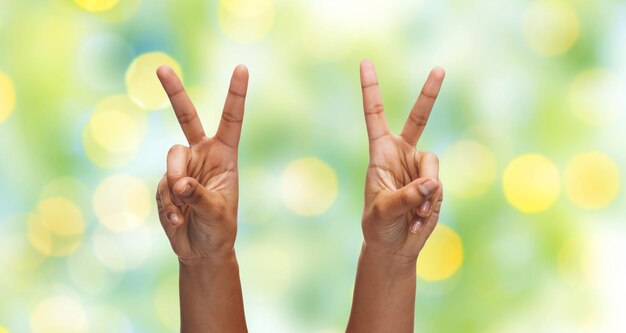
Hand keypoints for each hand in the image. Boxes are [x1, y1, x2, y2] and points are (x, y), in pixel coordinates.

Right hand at [155, 65, 248, 261]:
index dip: (236, 94)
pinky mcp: (165, 183)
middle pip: (186, 117)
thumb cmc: (218, 229)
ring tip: (184, 211)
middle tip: (161, 68)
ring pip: (171, 160)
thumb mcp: (216, 212)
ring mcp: (182, 167)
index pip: (231, 120)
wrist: (201, 250)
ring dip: (175, 187)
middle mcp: (202, 155)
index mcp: (225, 155)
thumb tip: (178, 184)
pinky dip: (167, 206)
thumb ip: (199, 195)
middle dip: (174, 92)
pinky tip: (177, 221)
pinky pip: (161, 186)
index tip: (241, 67)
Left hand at [359, 60, 444, 259]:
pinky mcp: (434, 184)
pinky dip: (431, 205)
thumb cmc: (379, 226)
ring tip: (413, 214)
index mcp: (380, 153)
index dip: (371, 89)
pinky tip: (418, 219)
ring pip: (433, 164)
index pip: (374, 114)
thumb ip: (406, 196)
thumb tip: (431, 182)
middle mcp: (402, 154)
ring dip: (426, 192)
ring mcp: (420, 168)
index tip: (366, 62)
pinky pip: (439, 187)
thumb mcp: (383, 210)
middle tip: (440, 69)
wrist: (394, 247)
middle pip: (419, 119)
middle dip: (429, 94)